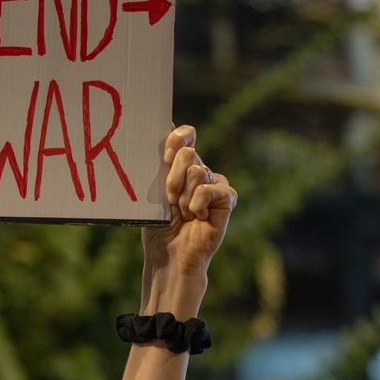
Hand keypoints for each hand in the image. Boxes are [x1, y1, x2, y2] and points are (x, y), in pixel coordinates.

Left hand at [142, 125, 234, 285]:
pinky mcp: (226, 198)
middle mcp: (199, 170)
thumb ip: (160, 163)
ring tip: (183, 215)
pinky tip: (198, 218)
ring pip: (197, 171)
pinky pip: (209, 190)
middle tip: (169, 200)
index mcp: (180, 166)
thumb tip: (168, 124)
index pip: (186, 135)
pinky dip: (197, 205)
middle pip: (188, 152)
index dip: (177, 138)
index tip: (166, 156)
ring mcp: (214, 183)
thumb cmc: (158, 227)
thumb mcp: (153, 192)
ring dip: (182, 198)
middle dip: (172, 178)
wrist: (169, 255)